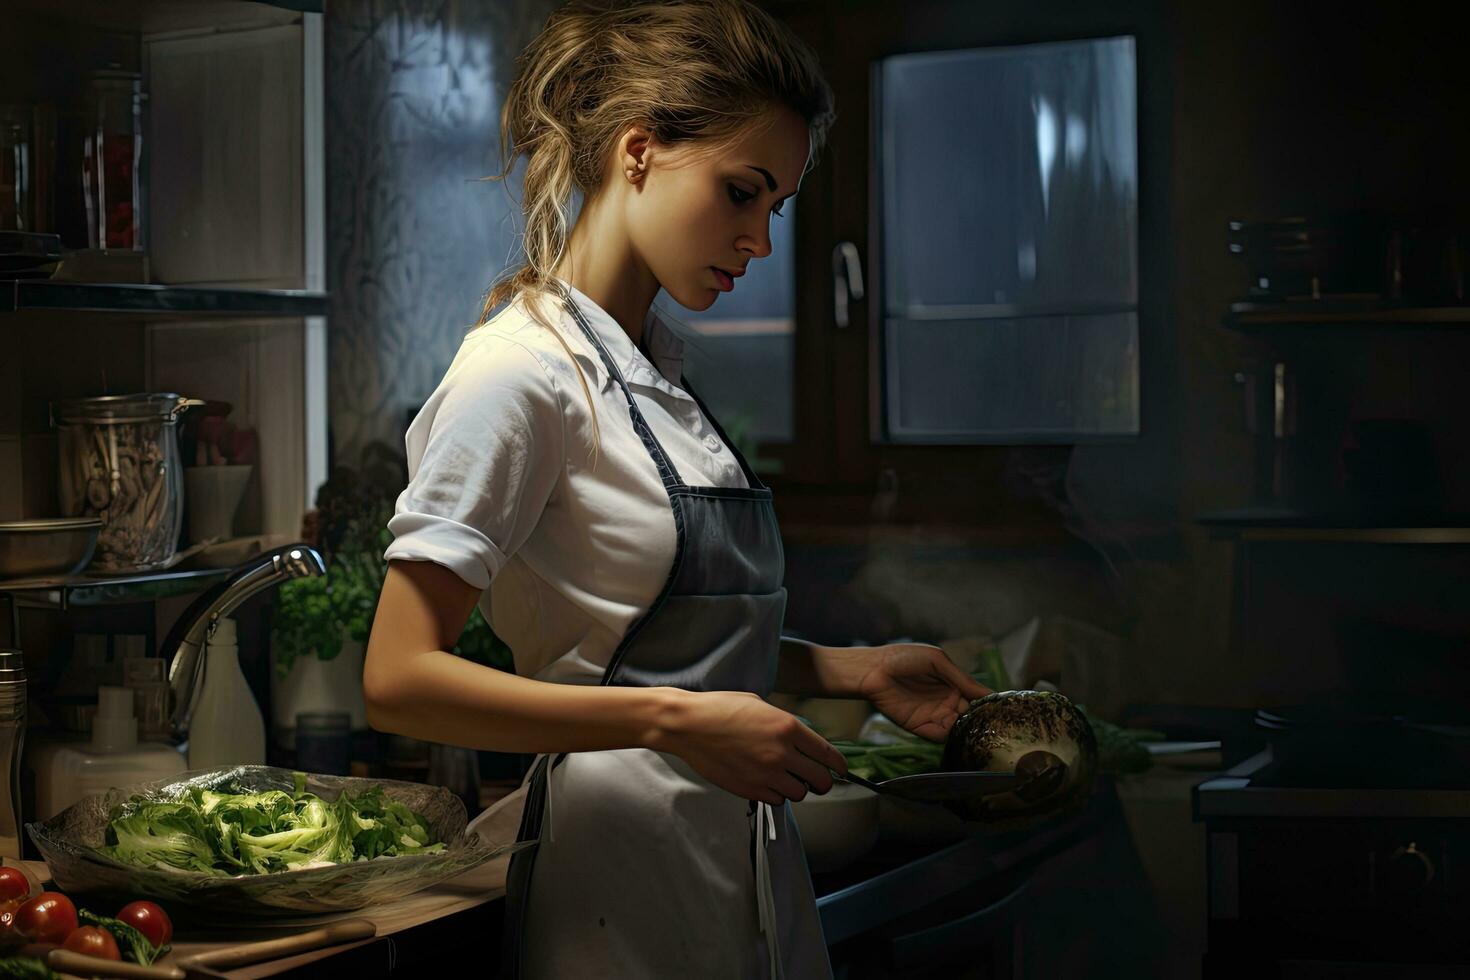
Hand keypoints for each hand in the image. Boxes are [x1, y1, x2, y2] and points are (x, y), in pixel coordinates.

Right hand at [655, 690, 847, 805]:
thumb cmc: (720, 709)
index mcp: (788, 727)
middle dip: (822, 780)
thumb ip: (785, 724)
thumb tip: (801, 739)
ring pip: (800, 794)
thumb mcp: (760, 705)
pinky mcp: (750, 789)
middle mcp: (782, 753)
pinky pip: (776, 800)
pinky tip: (766, 781)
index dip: (839, 765)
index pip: (828, 754)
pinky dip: (776, 794)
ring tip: (785, 777)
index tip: (840, 769)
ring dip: (797, 787)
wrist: (689, 725)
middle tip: (815, 777)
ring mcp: (766, 774)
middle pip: (821, 781)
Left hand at [853, 644, 991, 742]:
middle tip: (997, 726)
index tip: (1005, 710)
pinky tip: (958, 732)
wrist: (872, 670)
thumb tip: (987, 693)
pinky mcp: (921, 727)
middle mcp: (947, 701)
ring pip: (959, 729)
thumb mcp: (936, 661)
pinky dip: (950, 737)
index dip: (989, 704)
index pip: (977, 697)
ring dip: (968, 731)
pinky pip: (941, 736)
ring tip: (979, 730)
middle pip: (971, 716)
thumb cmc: (903, 658)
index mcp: (953, 684)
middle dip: (982, 721)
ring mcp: (935, 715)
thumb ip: (961, 678)